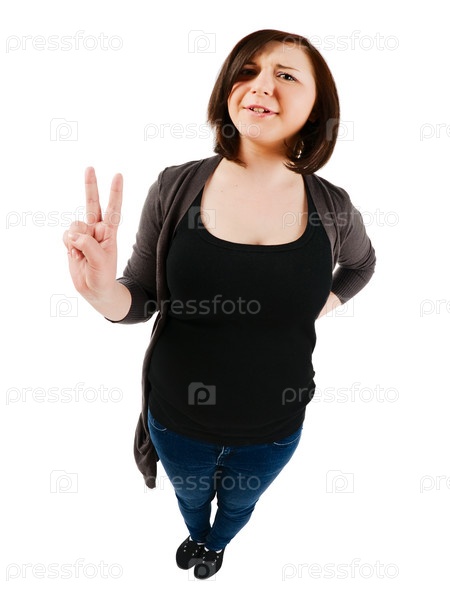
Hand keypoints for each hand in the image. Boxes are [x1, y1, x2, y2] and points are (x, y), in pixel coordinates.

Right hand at [63, 167, 122, 303]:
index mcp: (110, 232)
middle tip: (90, 167)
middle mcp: (97, 230)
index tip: (118, 175)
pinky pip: (66, 236)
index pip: (113, 209)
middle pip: (92, 204)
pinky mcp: (73, 241)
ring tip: (81, 253)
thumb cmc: (103, 276)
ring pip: (74, 225)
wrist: (95, 290)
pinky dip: (68, 245)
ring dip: (75, 239)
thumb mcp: (100, 262)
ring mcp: (84, 234)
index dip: (115, 193)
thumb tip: (74, 234)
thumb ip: (87, 244)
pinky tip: (74, 254)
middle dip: (91, 186)